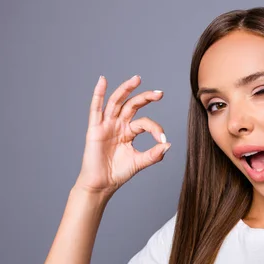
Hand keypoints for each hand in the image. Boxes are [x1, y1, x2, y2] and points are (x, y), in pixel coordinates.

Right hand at [74, 75, 170, 194]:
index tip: (162, 139)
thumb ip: (154, 154)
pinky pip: (95, 109)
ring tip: (137, 79)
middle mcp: (118, 125)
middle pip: (132, 105)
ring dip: (126, 89)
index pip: (144, 122)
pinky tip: (102, 81)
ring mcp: (106, 125)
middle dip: (145, 97)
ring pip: (116, 102)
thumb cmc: (118, 173)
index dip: (155, 128)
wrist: (101, 185)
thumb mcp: (139, 162)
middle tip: (159, 93)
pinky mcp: (95, 129)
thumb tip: (168, 144)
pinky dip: (98, 93)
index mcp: (128, 132)